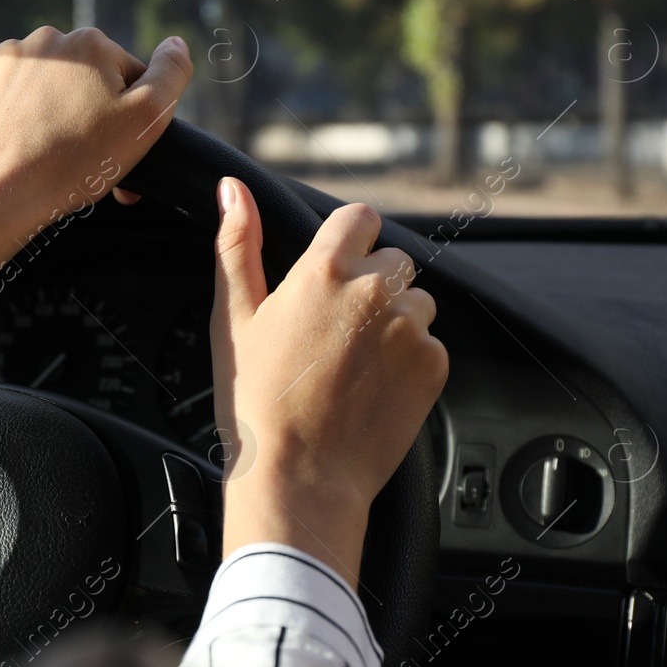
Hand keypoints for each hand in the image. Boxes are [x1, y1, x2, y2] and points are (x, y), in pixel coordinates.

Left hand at [0, 27, 191, 286]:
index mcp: (93, 43)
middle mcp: (48, 38)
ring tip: (48, 150)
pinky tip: (17, 136)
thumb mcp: (145, 121)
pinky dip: (13, 108)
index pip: (127, 77)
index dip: (129, 117)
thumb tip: (176, 43)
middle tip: (85, 159)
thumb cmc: (76, 162)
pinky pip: (4, 87)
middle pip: (83, 77)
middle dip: (89, 111)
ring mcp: (5, 54)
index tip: (119, 152)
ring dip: (51, 108)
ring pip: (44, 81)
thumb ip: (171, 75)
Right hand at [210, 180, 447, 587]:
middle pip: (390, 260)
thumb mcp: (232, 318)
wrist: (299, 476)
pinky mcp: (434, 365)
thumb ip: (237, 245)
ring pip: (414, 301)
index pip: (359, 218)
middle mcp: (376, 289)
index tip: (332, 272)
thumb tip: (232, 190)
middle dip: (369, 284)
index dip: (346, 242)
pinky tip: (370, 387)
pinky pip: (428, 345)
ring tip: (351, 364)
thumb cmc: (256, 402)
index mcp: (324, 269)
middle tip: (333, 332)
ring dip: (392, 321)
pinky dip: (407, 360)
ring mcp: (411, 327)